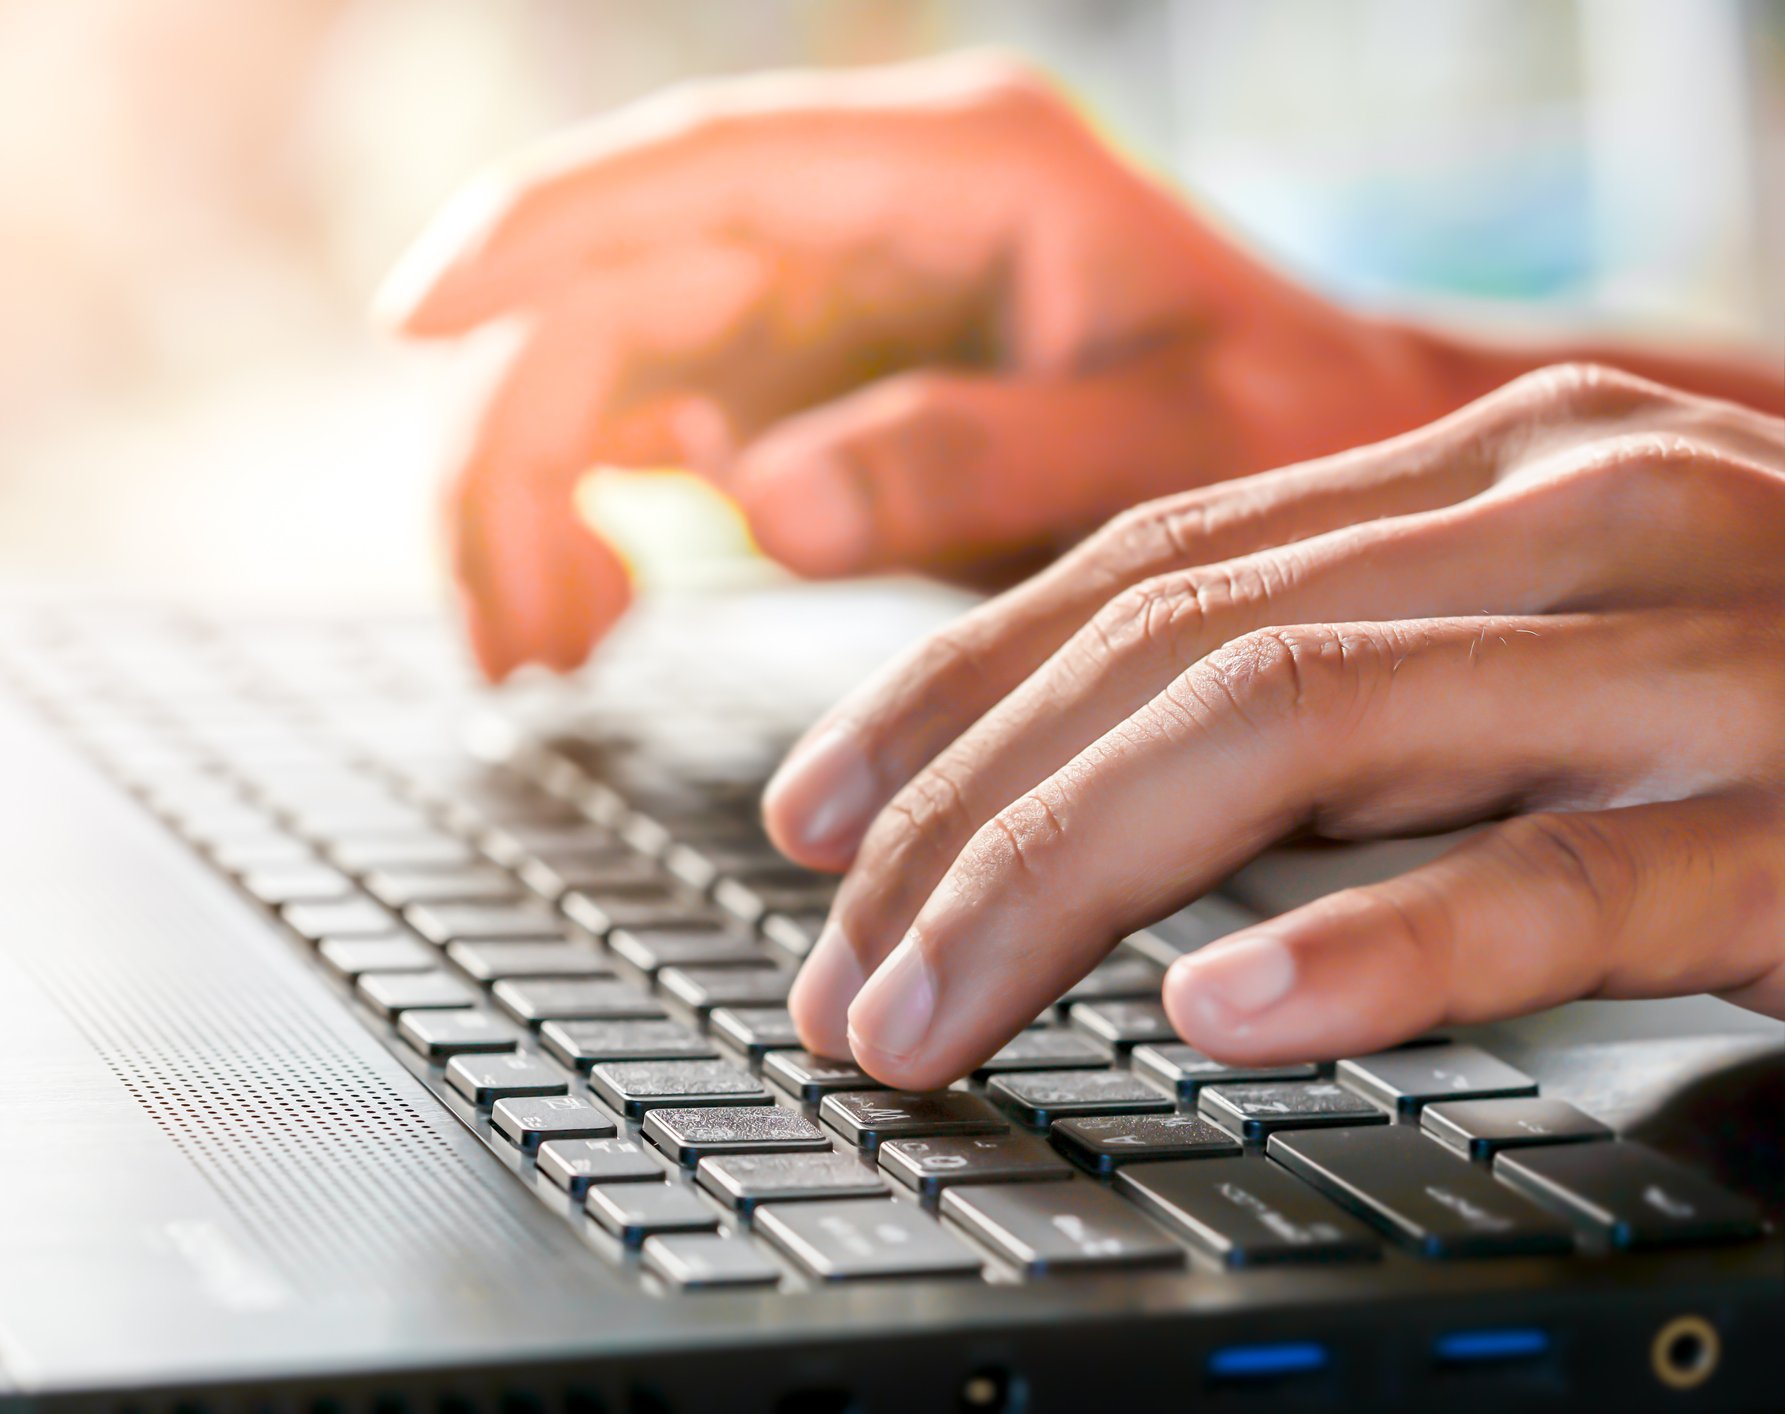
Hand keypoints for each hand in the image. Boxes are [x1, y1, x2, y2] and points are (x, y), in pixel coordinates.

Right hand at [379, 53, 1502, 677]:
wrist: (1354, 451)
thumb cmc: (1303, 425)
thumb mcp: (1174, 445)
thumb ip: (981, 459)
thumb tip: (757, 502)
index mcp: (958, 168)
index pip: (697, 170)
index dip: (537, 232)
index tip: (415, 318)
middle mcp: (868, 212)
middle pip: (616, 291)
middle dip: (526, 455)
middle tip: (524, 637)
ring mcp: (830, 294)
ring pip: (608, 368)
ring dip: (538, 503)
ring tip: (542, 654)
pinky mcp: (812, 379)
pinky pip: (652, 434)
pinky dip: (596, 524)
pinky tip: (591, 619)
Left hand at [764, 364, 1784, 1085]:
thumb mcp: (1530, 657)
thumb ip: (1349, 693)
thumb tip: (1101, 800)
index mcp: (1481, 475)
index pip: (1140, 563)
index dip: (942, 690)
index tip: (810, 816)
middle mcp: (1566, 518)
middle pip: (1174, 646)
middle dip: (963, 816)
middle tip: (839, 971)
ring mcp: (1694, 652)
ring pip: (1305, 729)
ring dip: (1072, 883)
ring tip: (935, 1011)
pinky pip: (1568, 874)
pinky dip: (1382, 945)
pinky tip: (1232, 1014)